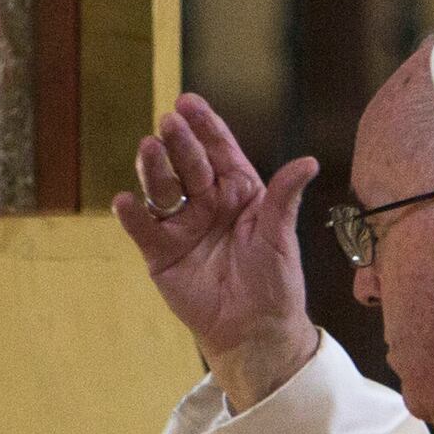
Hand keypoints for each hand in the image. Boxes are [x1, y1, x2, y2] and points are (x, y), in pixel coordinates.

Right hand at [115, 95, 322, 405]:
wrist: (255, 330)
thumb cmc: (275, 281)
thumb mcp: (280, 236)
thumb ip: (284, 198)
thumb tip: (309, 161)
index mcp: (238, 191)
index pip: (219, 150)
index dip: (204, 126)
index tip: (188, 102)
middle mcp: (206, 201)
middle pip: (188, 164)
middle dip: (178, 142)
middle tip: (168, 124)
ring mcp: (181, 225)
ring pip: (162, 189)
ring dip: (153, 169)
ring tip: (147, 150)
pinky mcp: (161, 253)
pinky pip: (143, 229)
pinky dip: (132, 215)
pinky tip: (125, 201)